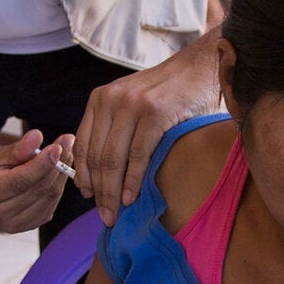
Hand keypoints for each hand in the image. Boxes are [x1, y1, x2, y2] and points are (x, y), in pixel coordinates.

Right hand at [0, 129, 74, 232]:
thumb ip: (18, 149)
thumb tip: (37, 136)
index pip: (19, 180)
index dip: (41, 164)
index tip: (57, 147)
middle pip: (37, 189)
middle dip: (56, 164)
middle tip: (67, 142)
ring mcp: (14, 225)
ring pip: (49, 197)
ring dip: (61, 173)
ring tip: (66, 152)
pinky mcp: (29, 226)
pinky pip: (52, 203)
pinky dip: (58, 185)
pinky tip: (59, 170)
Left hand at [73, 34, 221, 225]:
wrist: (200, 67)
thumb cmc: (168, 93)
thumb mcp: (131, 103)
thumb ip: (115, 128)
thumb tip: (103, 173)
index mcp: (100, 99)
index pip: (83, 145)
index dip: (83, 175)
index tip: (88, 196)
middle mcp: (111, 100)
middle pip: (96, 156)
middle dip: (98, 191)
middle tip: (103, 216)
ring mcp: (132, 105)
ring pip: (113, 159)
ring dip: (112, 192)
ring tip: (115, 213)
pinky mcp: (154, 114)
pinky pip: (137, 155)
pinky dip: (133, 180)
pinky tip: (132, 198)